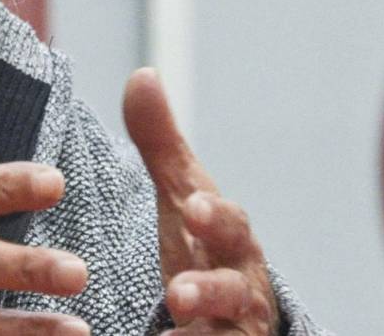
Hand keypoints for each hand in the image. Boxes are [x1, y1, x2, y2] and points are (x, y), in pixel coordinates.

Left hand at [123, 68, 278, 334]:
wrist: (223, 316)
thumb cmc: (201, 245)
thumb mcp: (179, 197)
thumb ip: (160, 143)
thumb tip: (143, 74)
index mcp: (231, 242)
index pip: (230, 226)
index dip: (215, 217)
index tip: (192, 206)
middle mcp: (240, 288)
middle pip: (237, 290)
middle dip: (211, 289)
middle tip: (178, 292)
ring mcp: (232, 329)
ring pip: (227, 334)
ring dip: (200, 332)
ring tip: (171, 326)